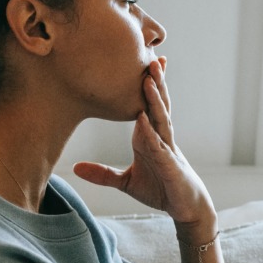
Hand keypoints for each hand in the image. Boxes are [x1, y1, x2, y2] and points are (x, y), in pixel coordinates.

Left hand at [73, 57, 215, 238]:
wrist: (185, 208)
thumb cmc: (160, 189)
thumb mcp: (126, 182)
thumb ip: (103, 174)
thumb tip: (77, 168)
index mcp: (149, 136)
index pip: (147, 105)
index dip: (146, 85)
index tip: (141, 62)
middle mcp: (160, 137)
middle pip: (158, 105)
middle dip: (155, 81)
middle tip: (150, 55)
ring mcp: (167, 150)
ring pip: (161, 119)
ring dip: (155, 99)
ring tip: (149, 78)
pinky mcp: (170, 166)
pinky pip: (159, 146)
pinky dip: (151, 133)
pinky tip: (143, 120)